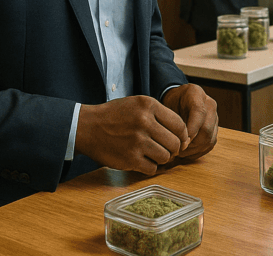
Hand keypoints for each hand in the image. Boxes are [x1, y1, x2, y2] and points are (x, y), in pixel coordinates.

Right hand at [75, 96, 189, 174]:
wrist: (88, 127)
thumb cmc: (115, 115)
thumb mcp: (137, 103)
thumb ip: (160, 115)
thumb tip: (184, 135)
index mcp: (148, 105)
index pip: (179, 125)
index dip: (182, 136)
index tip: (179, 140)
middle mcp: (144, 122)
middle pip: (175, 143)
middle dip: (173, 149)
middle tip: (166, 149)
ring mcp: (137, 141)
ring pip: (165, 157)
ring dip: (161, 158)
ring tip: (152, 154)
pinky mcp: (130, 159)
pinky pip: (152, 169)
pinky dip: (150, 167)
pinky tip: (142, 161)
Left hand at [161, 84, 217, 160]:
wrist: (178, 100)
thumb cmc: (170, 103)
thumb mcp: (167, 105)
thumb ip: (173, 121)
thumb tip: (180, 143)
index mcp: (196, 94)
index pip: (199, 113)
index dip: (191, 130)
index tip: (181, 143)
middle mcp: (209, 104)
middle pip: (206, 129)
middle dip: (191, 144)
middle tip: (178, 150)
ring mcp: (214, 116)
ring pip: (209, 139)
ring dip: (194, 150)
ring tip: (180, 152)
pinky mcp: (215, 128)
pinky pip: (210, 144)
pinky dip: (198, 151)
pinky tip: (187, 152)